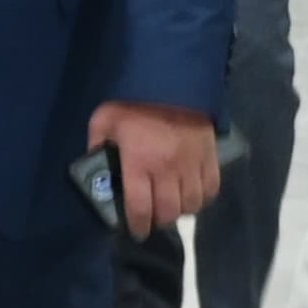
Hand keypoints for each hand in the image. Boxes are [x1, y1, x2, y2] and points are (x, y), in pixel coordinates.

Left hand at [92, 100, 223, 239]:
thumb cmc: (134, 101)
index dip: (138, 226)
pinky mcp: (210, 156)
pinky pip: (211, 189)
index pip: (141, 208)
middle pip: (168, 212)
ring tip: (172, 205)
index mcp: (140, 163)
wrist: (173, 77)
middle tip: (152, 217)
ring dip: (181, 211)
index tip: (135, 231)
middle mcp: (168, 169)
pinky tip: (192, 195)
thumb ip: (97, 145)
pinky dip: (202, 198)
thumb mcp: (104, 120)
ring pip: (192, 204)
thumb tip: (96, 166)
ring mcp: (192, 164)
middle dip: (158, 220)